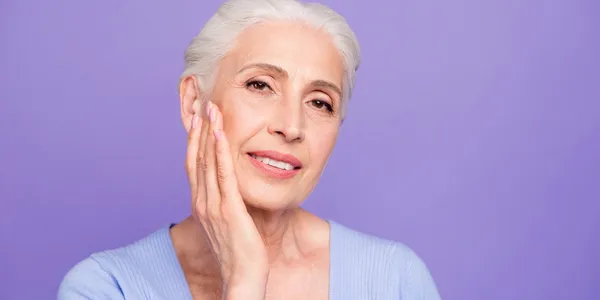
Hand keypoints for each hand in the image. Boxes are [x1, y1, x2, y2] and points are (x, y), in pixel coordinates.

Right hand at [185, 101, 268, 298]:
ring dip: (209, 133)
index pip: (194, 165)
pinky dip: (221, 151)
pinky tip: (222, 132)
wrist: (242, 277)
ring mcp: (213, 205)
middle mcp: (202, 202)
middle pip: (197, 158)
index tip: (198, 118)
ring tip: (211, 109)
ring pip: (208, 162)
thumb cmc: (238, 251)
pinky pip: (224, 175)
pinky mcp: (229, 209)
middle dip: (199, 130)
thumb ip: (224, 203)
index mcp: (201, 204)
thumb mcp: (227, 222)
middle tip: (202, 103)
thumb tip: (228, 190)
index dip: (195, 140)